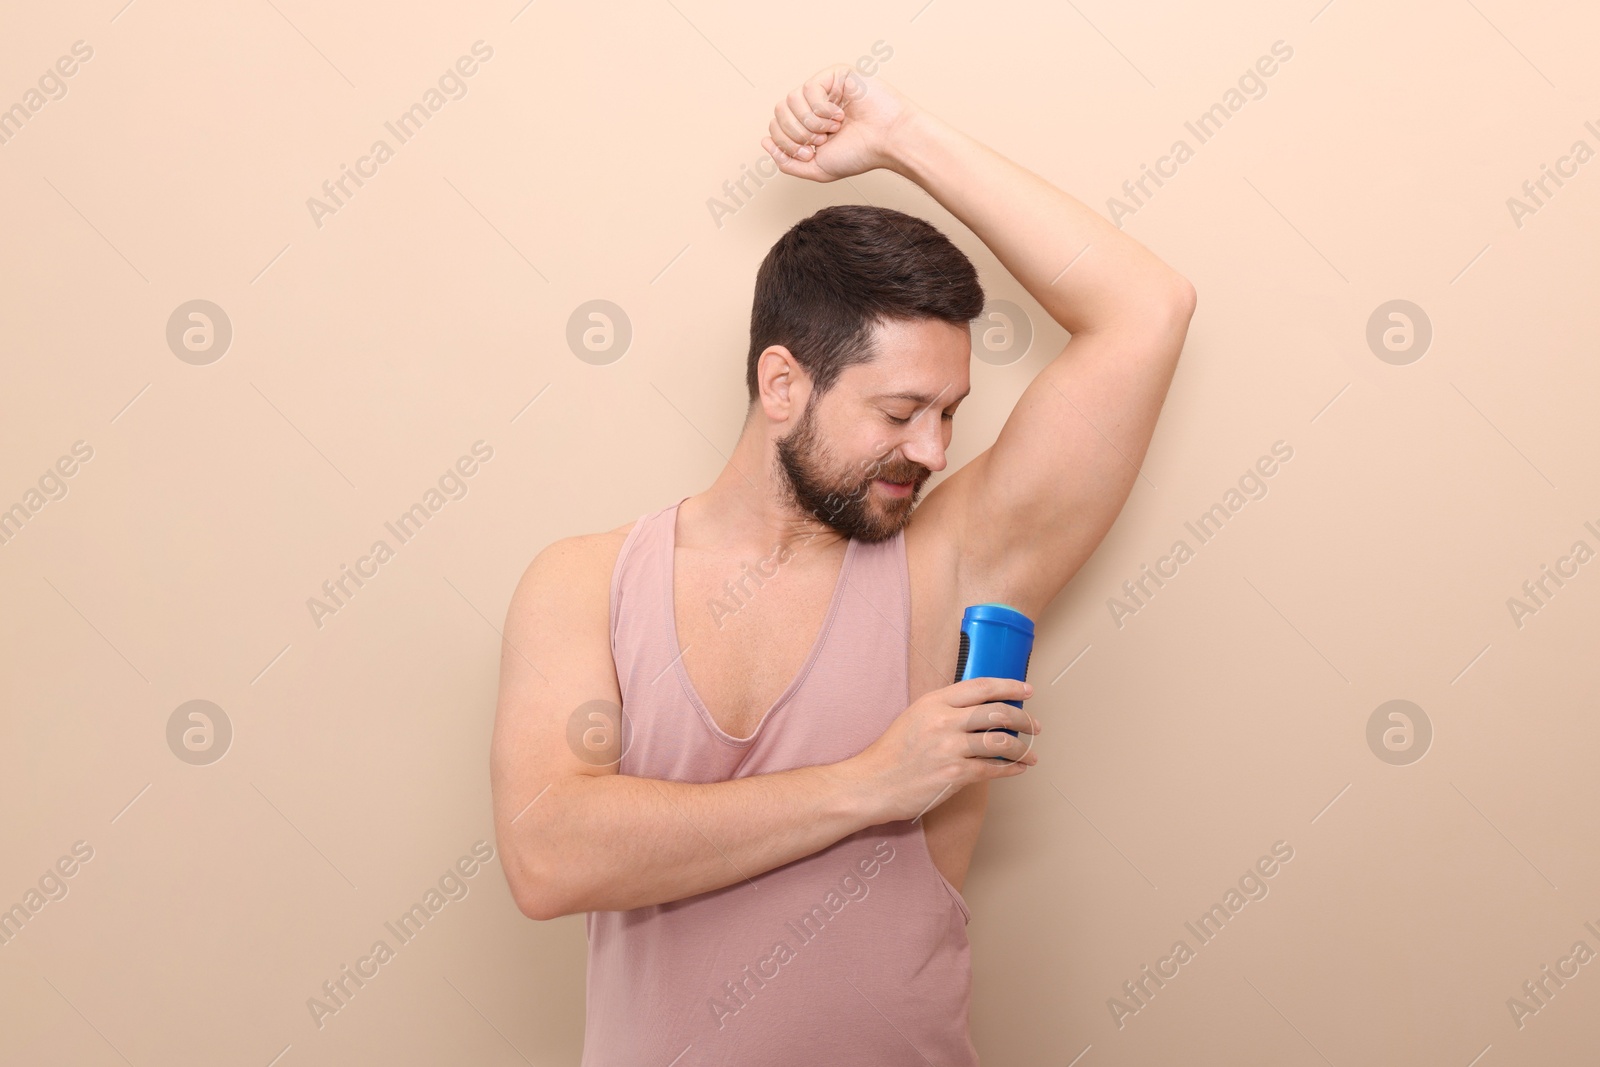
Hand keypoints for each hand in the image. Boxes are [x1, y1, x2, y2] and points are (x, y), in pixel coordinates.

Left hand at [760, 64, 918, 182]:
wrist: (888, 141)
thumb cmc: (860, 154)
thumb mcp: (817, 168)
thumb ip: (787, 163)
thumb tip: (765, 142)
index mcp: (807, 124)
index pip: (775, 127)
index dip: (786, 143)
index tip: (810, 153)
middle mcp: (813, 104)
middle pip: (779, 112)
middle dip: (797, 133)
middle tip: (822, 141)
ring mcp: (824, 88)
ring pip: (791, 100)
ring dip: (811, 122)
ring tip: (833, 128)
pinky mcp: (835, 75)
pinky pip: (809, 89)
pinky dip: (822, 109)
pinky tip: (840, 115)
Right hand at [847, 676, 1039, 823]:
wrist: (872, 783)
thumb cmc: (893, 752)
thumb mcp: (915, 717)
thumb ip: (945, 710)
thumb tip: (980, 710)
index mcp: (934, 702)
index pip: (981, 687)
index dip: (1009, 686)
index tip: (1027, 690)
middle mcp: (943, 721)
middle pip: (996, 712)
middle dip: (1023, 719)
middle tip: (1034, 725)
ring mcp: (949, 748)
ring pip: (1000, 742)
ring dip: (1023, 748)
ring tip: (1031, 752)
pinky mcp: (953, 775)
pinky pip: (993, 769)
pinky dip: (1011, 769)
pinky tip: (1019, 768)